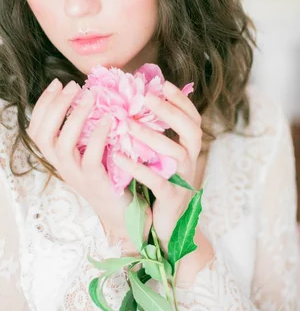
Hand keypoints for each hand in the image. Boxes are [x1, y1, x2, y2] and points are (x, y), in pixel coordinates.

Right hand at [28, 79, 151, 254]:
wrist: (122, 212)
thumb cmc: (109, 176)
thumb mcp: (90, 150)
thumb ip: (85, 129)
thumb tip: (89, 95)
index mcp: (57, 157)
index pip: (36, 129)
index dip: (43, 104)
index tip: (57, 83)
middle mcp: (61, 166)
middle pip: (43, 134)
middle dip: (55, 106)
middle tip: (72, 86)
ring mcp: (75, 176)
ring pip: (62, 144)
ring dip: (74, 116)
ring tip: (89, 96)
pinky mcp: (95, 183)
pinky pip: (90, 157)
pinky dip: (97, 135)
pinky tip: (108, 119)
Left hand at [113, 79, 202, 254]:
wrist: (165, 227)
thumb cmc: (158, 184)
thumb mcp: (159, 156)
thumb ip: (153, 132)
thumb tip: (135, 101)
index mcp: (188, 147)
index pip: (192, 118)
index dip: (181, 100)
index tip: (163, 84)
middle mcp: (191, 160)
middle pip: (191, 130)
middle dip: (170, 112)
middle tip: (147, 98)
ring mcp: (184, 179)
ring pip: (176, 153)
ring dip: (152, 137)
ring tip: (128, 125)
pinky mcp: (172, 198)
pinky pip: (157, 181)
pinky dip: (138, 168)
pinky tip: (118, 157)